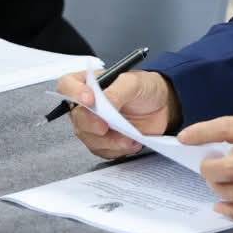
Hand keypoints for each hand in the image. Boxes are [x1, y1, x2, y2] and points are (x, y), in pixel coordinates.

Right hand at [56, 69, 177, 159]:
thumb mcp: (134, 82)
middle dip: (91, 124)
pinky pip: (102, 150)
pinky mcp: (105, 141)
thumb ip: (117, 91)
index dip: (74, 93)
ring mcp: (95, 124)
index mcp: (89, 83)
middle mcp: (87, 105)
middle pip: (76, 117)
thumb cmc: (146, 88)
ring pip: (88, 138)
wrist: (165, 106)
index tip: (90, 100)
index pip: (67, 86)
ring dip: (108, 141)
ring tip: (129, 138)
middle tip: (106, 127)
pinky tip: (132, 143)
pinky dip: (116, 150)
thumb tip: (102, 102)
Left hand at [181, 116, 232, 220]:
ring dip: (219, 190)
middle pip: (225, 168)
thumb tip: (228, 152)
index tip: (184, 137)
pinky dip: (232, 211)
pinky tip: (223, 206)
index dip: (203, 132)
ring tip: (218, 185)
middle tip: (208, 167)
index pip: (228, 128)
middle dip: (209, 170)